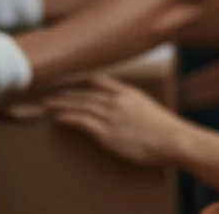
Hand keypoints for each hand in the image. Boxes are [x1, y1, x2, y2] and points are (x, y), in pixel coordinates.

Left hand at [44, 75, 183, 166]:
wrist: (171, 139)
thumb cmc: (166, 129)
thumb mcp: (150, 108)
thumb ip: (136, 106)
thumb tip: (130, 111)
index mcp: (128, 93)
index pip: (100, 81)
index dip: (83, 80)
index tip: (69, 79)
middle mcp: (117, 101)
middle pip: (85, 93)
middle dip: (66, 92)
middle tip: (50, 92)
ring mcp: (111, 116)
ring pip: (81, 105)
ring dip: (62, 104)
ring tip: (47, 103)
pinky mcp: (107, 132)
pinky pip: (83, 122)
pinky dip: (69, 118)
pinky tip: (59, 118)